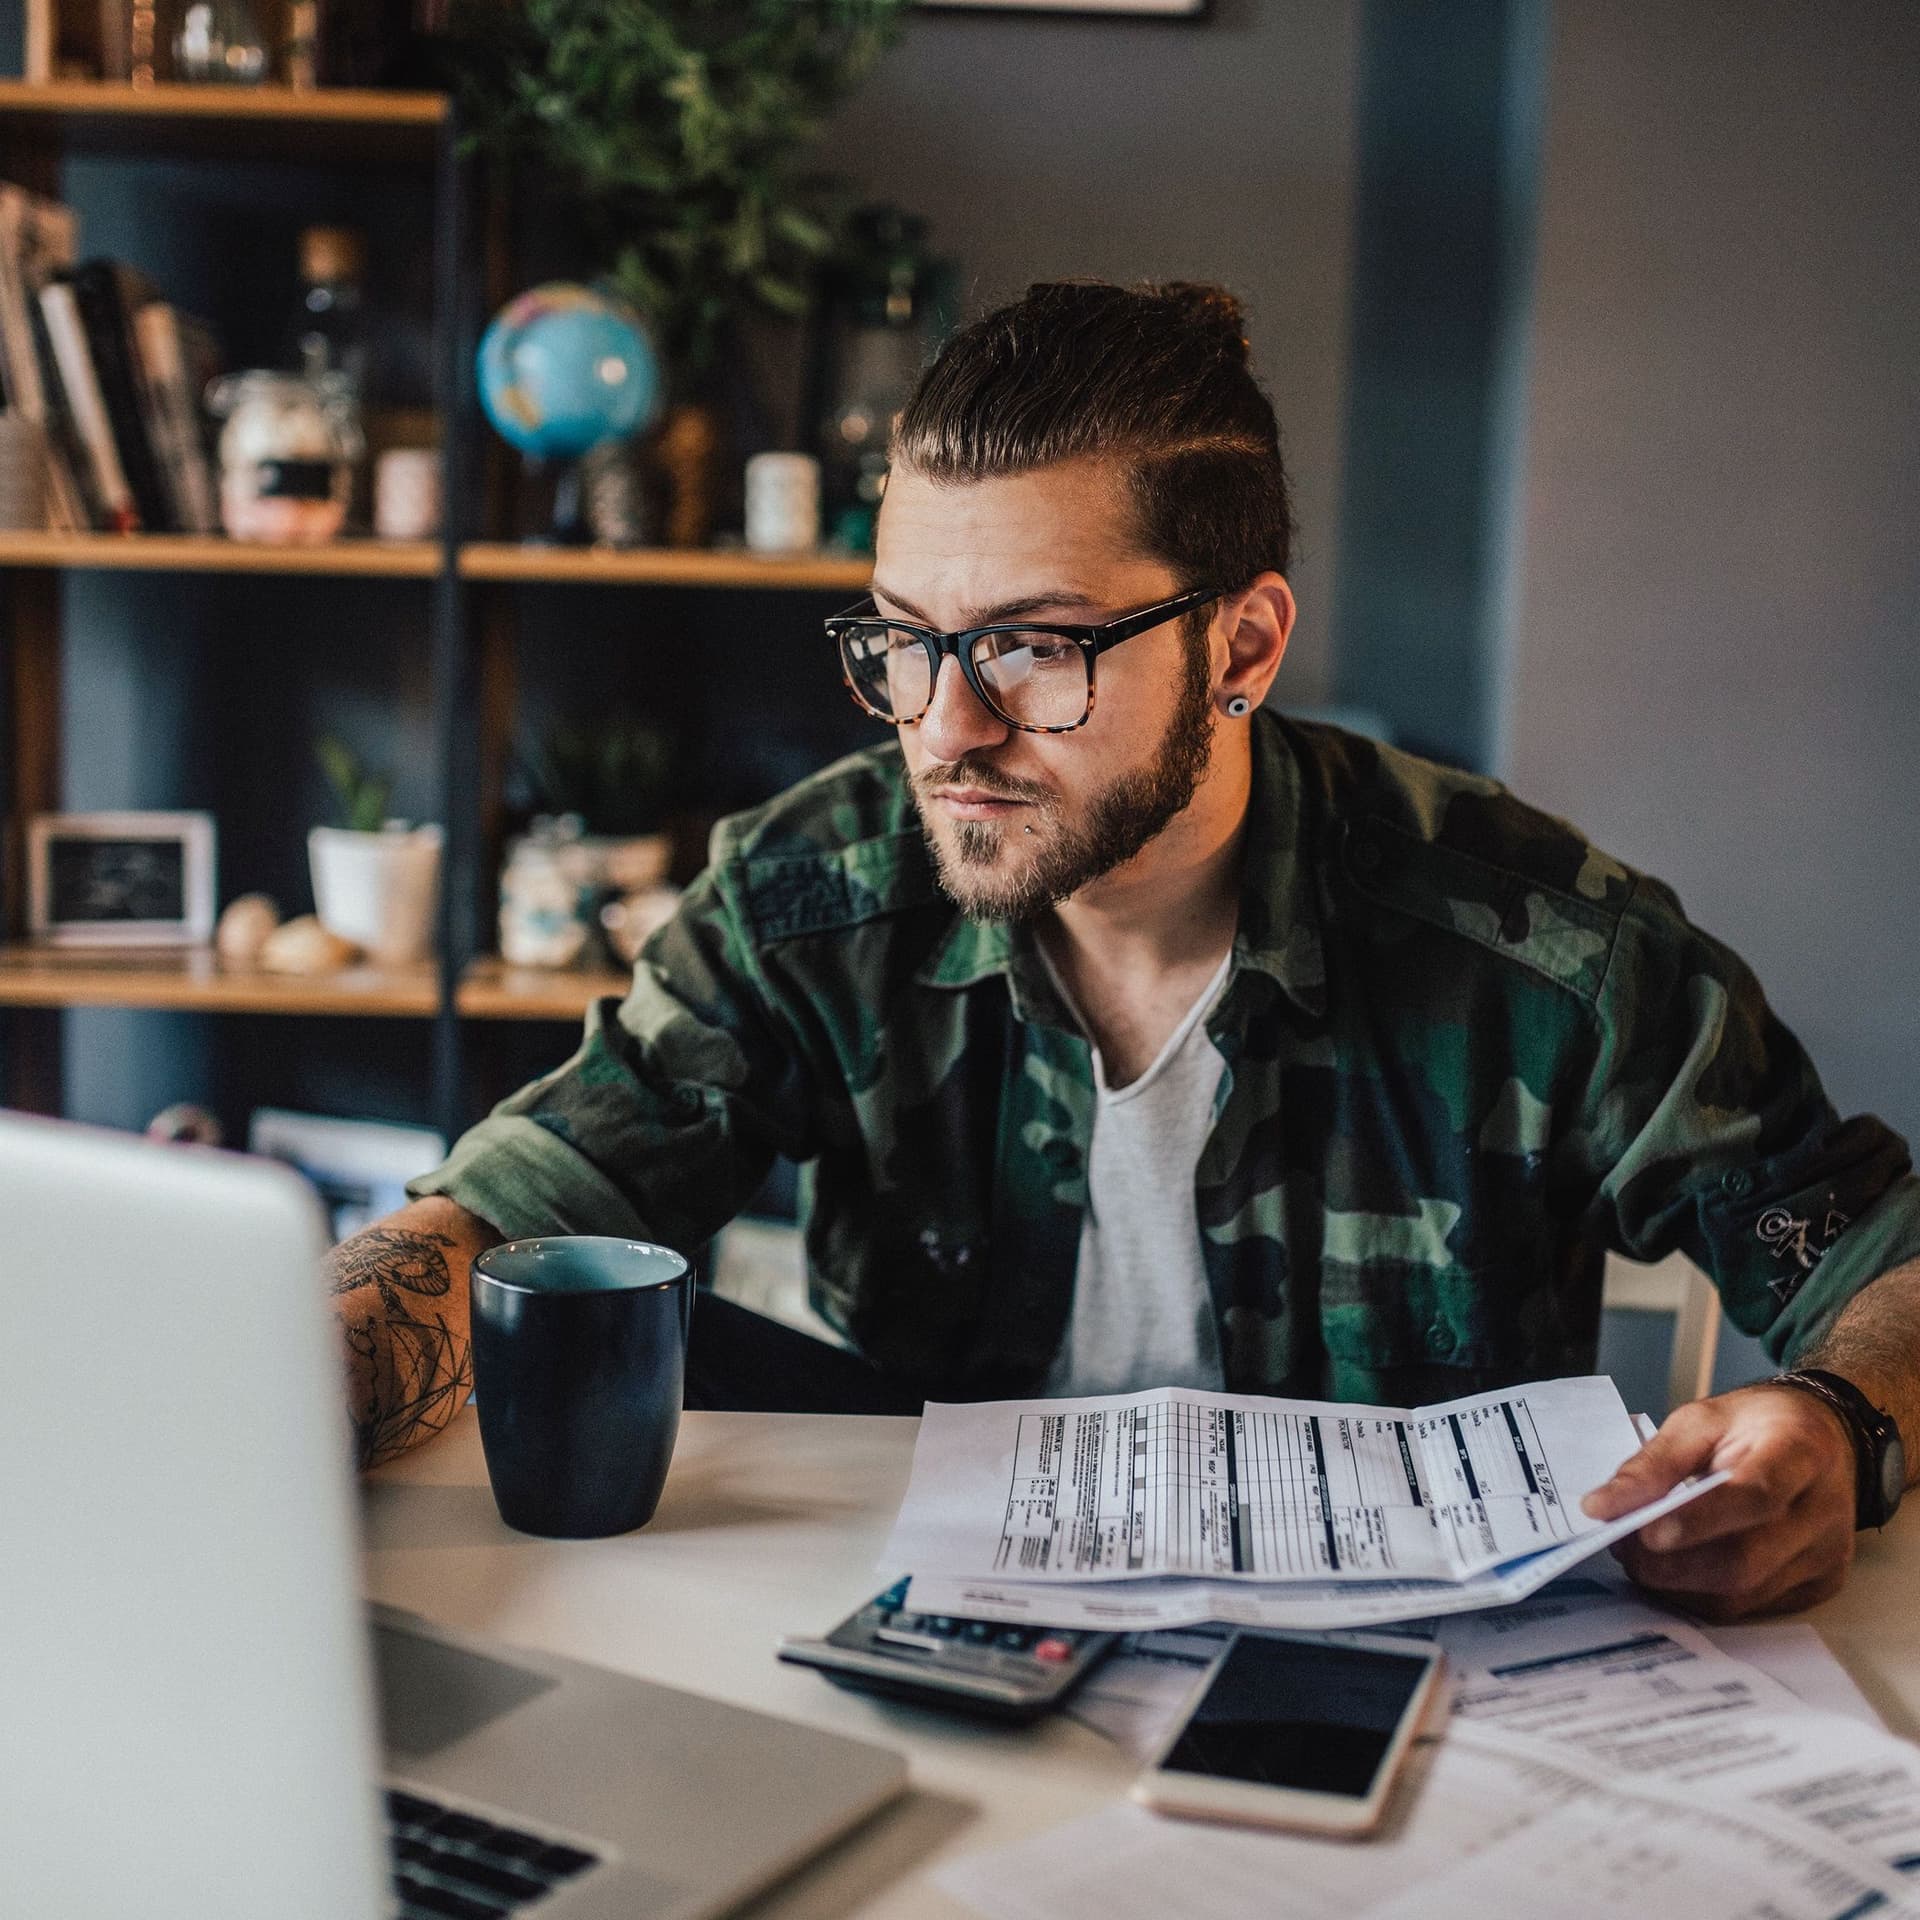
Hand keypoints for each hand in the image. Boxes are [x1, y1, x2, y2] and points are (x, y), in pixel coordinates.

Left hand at [1579, 1384, 1857, 1620]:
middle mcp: (1824, 1511)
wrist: (1825, 1439)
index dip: (1699, 1520)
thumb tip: (1600, 1507)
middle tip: (1623, 1545)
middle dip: (1673, 1564)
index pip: (1755, 1496)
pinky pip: (1751, 1606)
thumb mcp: (1700, 1421)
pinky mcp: (1818, 1585)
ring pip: (1744, 1593)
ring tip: (1641, 1554)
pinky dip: (1702, 1593)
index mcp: (1801, 1451)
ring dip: (1679, 1583)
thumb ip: (1652, 1464)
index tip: (1646, 1531)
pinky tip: (1677, 1568)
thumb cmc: (1756, 1425)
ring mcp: (1827, 1556)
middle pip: (1747, 1559)